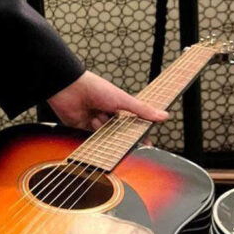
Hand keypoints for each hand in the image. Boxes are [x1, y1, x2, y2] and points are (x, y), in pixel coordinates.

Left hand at [48, 70, 167, 131]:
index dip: (138, 135)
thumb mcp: (123, 99)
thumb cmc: (95, 88)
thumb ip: (142, 110)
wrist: (70, 88)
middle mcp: (106, 116)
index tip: (146, 145)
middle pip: (117, 133)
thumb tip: (164, 115)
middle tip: (120, 136)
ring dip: (103, 130)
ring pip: (104, 137)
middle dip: (118, 136)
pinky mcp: (81, 129)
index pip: (131, 125)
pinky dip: (91, 134)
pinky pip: (90, 138)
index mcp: (117, 108)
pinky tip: (91, 125)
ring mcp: (93, 123)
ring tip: (98, 117)